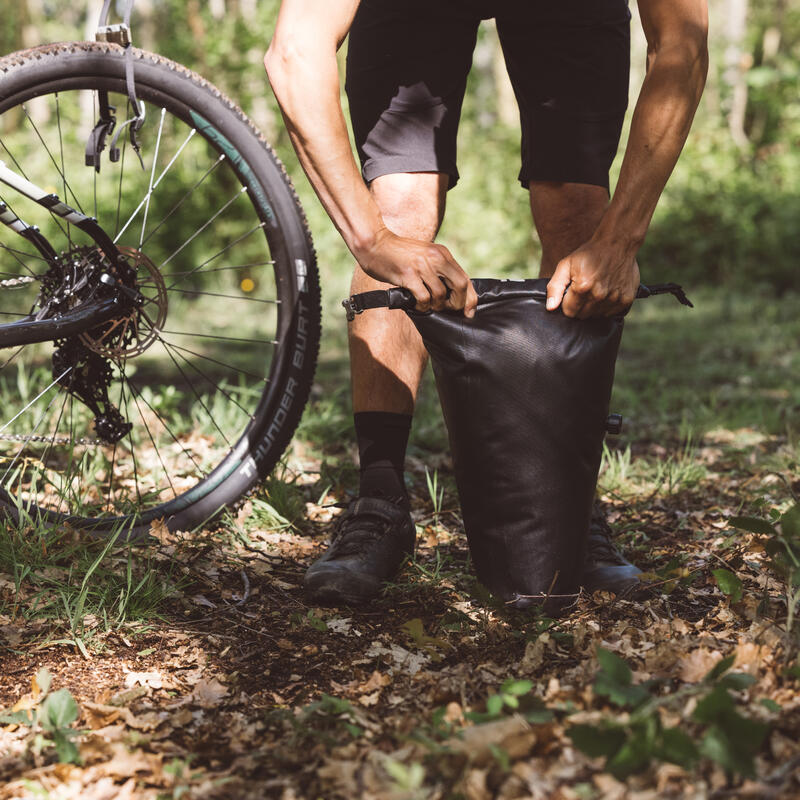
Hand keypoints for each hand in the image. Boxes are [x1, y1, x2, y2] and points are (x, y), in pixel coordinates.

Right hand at [356, 227, 477, 317]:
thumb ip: (438, 269)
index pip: (465, 278)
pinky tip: (417, 305)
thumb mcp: (424, 256)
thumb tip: (452, 293)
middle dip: (458, 303)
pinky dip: (423, 306)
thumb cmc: (398, 254)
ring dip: (437, 306)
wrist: (375, 243)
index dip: (471, 298)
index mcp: (442, 253)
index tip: (469, 312)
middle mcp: (436, 258)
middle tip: (448, 309)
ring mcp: (422, 266)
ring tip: (428, 306)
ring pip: (441, 295)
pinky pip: (423, 298)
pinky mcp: (408, 275)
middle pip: (460, 286)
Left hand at [545, 239, 639, 318]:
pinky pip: (610, 314)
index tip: (571, 294)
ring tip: (596, 290)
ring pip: (596, 316)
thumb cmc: (589, 254)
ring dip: (593, 307)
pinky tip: (606, 293)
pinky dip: (606, 307)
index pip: (569, 312)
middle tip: (583, 291)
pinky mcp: (626, 300)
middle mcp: (599, 295)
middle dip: (579, 306)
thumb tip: (550, 307)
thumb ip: (555, 287)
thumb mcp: (566, 265)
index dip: (567, 304)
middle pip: (582, 316)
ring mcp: (614, 299)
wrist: (617, 243)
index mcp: (583, 287)